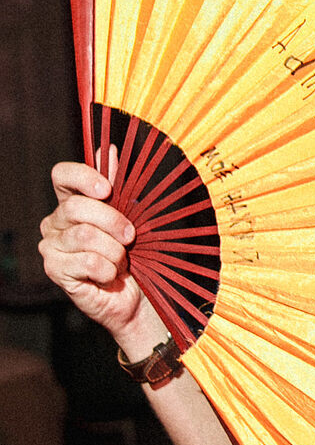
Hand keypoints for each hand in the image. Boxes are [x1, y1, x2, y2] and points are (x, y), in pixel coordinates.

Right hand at [38, 158, 149, 343]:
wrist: (132, 296)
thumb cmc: (131, 257)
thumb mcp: (130, 218)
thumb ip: (118, 186)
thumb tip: (109, 148)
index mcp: (70, 203)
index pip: (62, 175)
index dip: (84, 177)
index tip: (108, 189)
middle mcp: (55, 222)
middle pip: (77, 206)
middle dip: (113, 221)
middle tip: (130, 236)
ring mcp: (51, 246)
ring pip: (85, 236)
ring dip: (114, 251)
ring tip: (120, 261)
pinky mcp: (55, 270)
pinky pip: (88, 261)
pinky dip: (108, 270)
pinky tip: (108, 276)